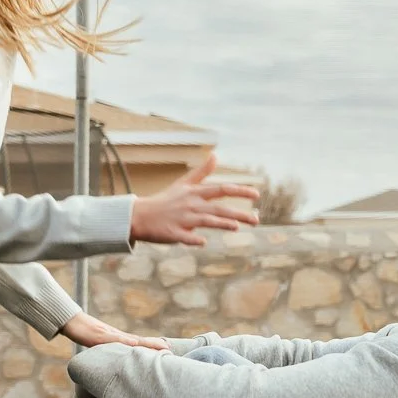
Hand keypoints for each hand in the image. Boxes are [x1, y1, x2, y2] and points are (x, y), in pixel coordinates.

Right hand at [60, 313, 167, 352]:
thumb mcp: (100, 348)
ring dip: (147, 343)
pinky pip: (115, 340)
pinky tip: (135, 344)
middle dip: (156, 345)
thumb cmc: (86, 335)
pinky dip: (126, 342)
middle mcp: (119, 337)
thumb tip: (116, 364)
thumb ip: (109, 354)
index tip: (168, 350)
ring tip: (162, 347)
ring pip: (132, 340)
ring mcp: (111, 335)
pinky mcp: (101, 336)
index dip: (153, 347)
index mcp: (119, 341)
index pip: (140, 345)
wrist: (73, 322)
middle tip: (171, 349)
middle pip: (141, 341)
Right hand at [129, 154, 261, 246]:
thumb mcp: (184, 184)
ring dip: (220, 223)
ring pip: (205, 221)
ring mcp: (182, 219)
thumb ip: (202, 172)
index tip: (257, 194)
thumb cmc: (166, 200)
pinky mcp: (173, 233)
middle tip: (257, 220)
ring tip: (236, 227)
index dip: (240, 191)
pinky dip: (193, 238)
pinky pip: (184, 237)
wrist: (140, 215)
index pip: (221, 190)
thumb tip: (215, 155)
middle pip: (218, 209)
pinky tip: (203, 242)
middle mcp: (191, 205)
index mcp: (195, 193)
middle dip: (239, 214)